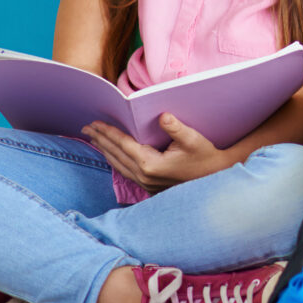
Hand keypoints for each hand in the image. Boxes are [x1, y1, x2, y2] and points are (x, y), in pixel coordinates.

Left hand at [81, 114, 228, 192]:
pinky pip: (125, 171)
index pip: (123, 144)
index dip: (108, 132)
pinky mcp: (148, 186)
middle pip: (116, 154)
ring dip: (105, 150)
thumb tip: (163, 115)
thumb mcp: (194, 140)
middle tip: (86, 127)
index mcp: (151, 164)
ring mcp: (145, 183)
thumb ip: (176, 128)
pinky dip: (115, 160)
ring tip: (94, 139)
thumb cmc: (206, 157)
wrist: (216, 177)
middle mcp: (144, 176)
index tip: (95, 123)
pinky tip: (111, 155)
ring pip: (118, 164)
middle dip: (101, 139)